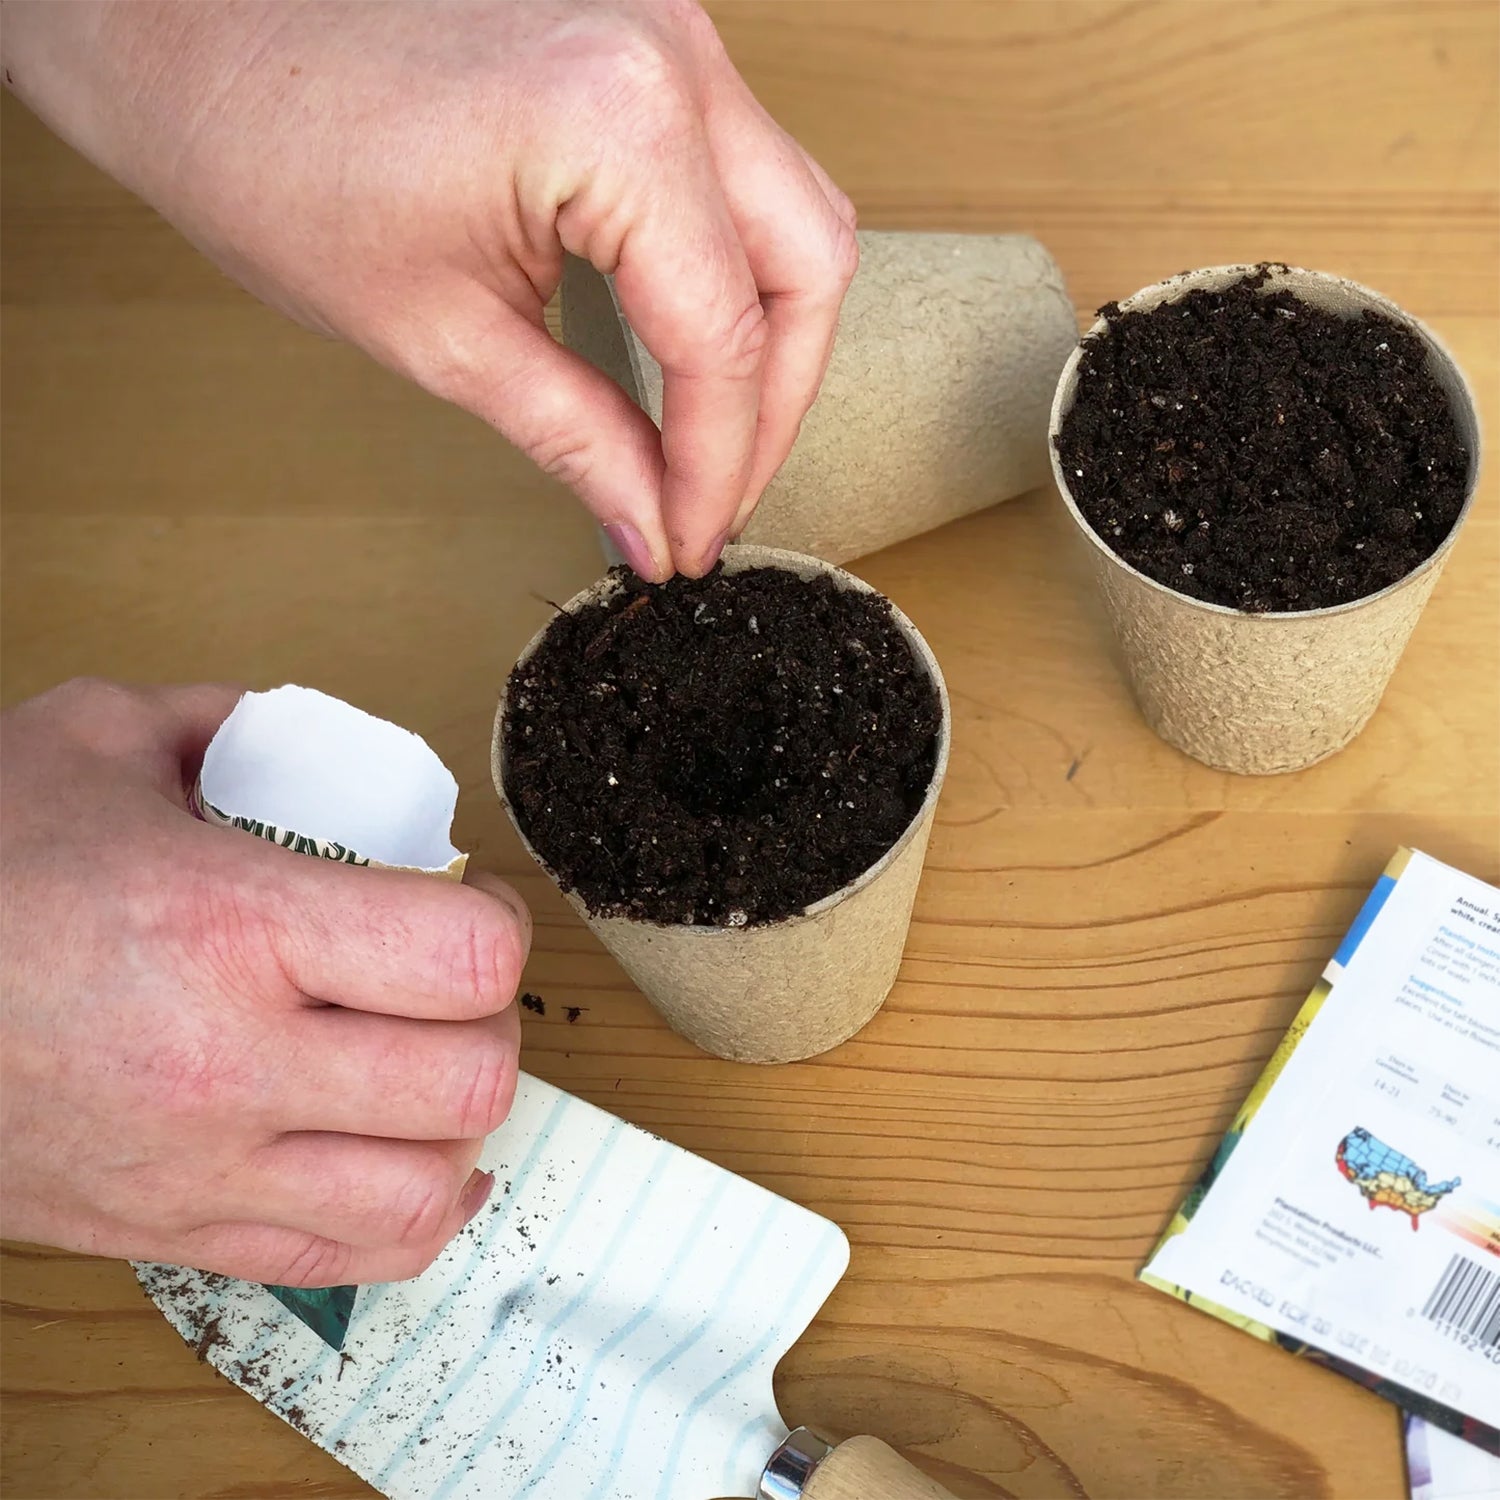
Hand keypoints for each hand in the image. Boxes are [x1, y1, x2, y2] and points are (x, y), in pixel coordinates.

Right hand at [0, 679, 527, 1285]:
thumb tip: (305, 737)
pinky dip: (411, 1212)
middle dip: (493, 1020)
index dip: (500, 922)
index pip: (462, 960)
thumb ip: (221, 720)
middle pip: (469, 1081)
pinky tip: (406, 1154)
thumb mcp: (88, 740)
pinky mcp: (168, 1232)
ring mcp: (198, 1166)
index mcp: (225, 924)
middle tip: (456, 981)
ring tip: (430, 1065)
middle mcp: (226, 1063)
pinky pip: (349, 1260)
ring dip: (458, 1123)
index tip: (472, 899)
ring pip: (426, 1190)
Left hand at [1, 0, 857, 578]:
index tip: (690, 540)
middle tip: (715, 497)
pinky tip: (687, 341)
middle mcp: (672, 55)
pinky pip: (737, 167)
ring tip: (710, 435)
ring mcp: (666, 28)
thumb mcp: (441, 334)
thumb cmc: (268, 150)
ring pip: (793, 209)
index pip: (724, 339)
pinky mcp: (642, 34)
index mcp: (619, 124)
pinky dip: (729, 265)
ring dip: (768, 332)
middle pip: (808, 262)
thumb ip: (579, 436)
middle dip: (777, 404)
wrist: (184, 25)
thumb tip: (654, 525)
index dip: (719, 466)